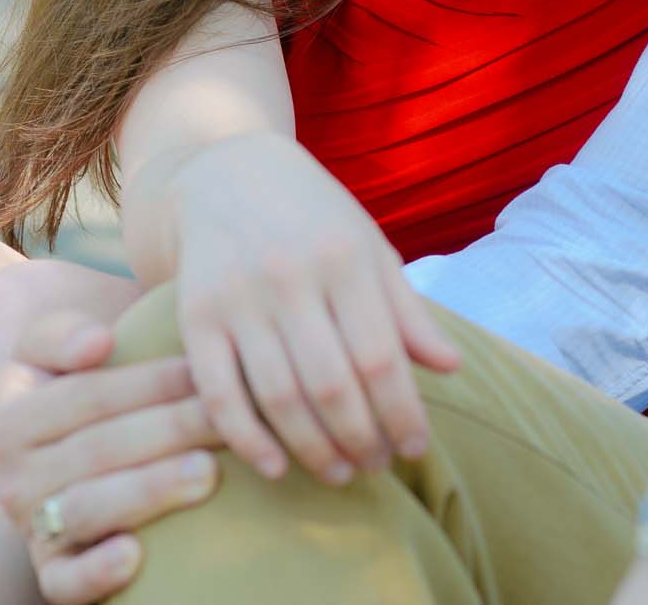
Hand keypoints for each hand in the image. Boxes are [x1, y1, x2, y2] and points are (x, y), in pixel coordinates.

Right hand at [0, 310, 223, 604]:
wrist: (69, 471)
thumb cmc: (78, 403)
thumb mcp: (50, 357)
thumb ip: (60, 334)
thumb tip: (96, 343)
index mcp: (11, 419)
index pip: (86, 395)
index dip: (147, 381)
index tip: (201, 371)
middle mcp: (12, 478)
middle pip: (99, 449)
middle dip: (169, 430)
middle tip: (226, 420)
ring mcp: (33, 530)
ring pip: (90, 508)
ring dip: (150, 490)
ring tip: (207, 472)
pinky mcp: (53, 576)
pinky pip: (65, 583)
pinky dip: (96, 573)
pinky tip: (135, 555)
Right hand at [167, 132, 461, 484]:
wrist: (226, 175)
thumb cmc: (314, 218)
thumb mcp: (369, 248)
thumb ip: (406, 310)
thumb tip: (452, 368)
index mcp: (345, 259)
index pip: (381, 358)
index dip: (402, 413)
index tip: (415, 449)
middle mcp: (290, 278)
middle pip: (332, 385)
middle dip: (361, 439)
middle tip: (376, 467)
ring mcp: (238, 298)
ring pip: (279, 396)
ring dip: (313, 449)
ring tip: (338, 472)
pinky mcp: (194, 316)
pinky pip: (218, 392)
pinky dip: (246, 438)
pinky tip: (275, 467)